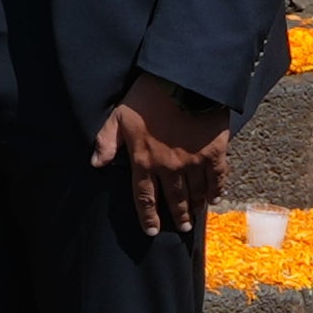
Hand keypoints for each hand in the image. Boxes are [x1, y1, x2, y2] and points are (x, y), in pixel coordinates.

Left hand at [89, 71, 229, 235]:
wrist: (184, 80)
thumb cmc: (148, 96)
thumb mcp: (118, 117)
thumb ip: (106, 142)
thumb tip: (95, 165)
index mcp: (144, 161)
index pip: (144, 197)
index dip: (148, 217)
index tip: (151, 232)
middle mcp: (169, 167)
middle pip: (173, 199)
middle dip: (176, 216)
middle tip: (180, 229)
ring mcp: (193, 161)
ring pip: (195, 191)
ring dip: (195, 206)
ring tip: (195, 217)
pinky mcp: (215, 152)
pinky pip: (217, 177)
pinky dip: (216, 190)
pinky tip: (215, 199)